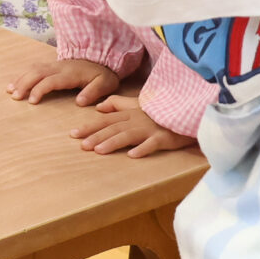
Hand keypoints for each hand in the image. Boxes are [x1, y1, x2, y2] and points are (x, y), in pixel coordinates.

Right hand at [9, 55, 122, 106]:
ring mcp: (53, 65)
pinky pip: (33, 68)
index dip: (39, 90)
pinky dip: (22, 75)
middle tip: (15, 97)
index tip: (32, 101)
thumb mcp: (105, 84)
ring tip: (10, 91)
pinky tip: (14, 83)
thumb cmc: (102, 75)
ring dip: (20, 79)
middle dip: (24, 84)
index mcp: (70, 74)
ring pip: (32, 69)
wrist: (102, 60)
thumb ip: (93, 92)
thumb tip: (79, 102)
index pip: (51, 81)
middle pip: (36, 73)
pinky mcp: (50, 66)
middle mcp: (58, 67)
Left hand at [69, 94, 194, 157]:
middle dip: (96, 136)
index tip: (72, 134)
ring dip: (112, 142)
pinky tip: (132, 155)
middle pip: (113, 128)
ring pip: (128, 135)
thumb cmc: (160, 110)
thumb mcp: (137, 103)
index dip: (89, 127)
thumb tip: (98, 108)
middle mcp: (136, 120)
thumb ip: (118, 104)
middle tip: (81, 146)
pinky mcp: (164, 137)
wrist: (186, 111)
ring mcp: (150, 129)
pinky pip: (153, 143)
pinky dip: (143, 149)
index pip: (105, 120)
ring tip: (99, 151)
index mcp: (129, 113)